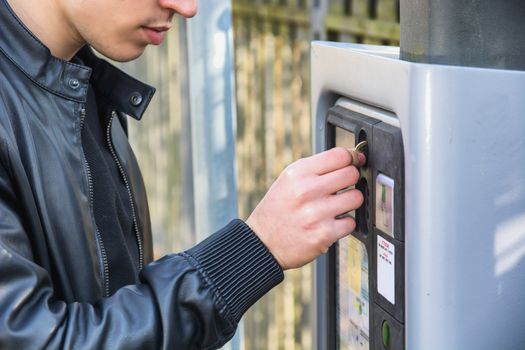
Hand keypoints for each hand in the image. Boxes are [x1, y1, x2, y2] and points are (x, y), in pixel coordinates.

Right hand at [246, 147, 364, 269]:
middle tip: (341, 188)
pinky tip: (329, 223)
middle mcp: (306, 191)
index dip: (352, 158)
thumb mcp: (289, 179)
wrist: (263, 242)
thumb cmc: (279, 208)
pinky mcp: (323, 235)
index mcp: (298, 173)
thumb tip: (352, 158)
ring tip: (335, 206)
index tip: (354, 162)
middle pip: (352, 174)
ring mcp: (315, 214)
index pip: (340, 155)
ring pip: (356, 198)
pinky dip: (343, 224)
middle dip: (351, 180)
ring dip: (350, 202)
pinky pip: (351, 222)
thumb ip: (317, 168)